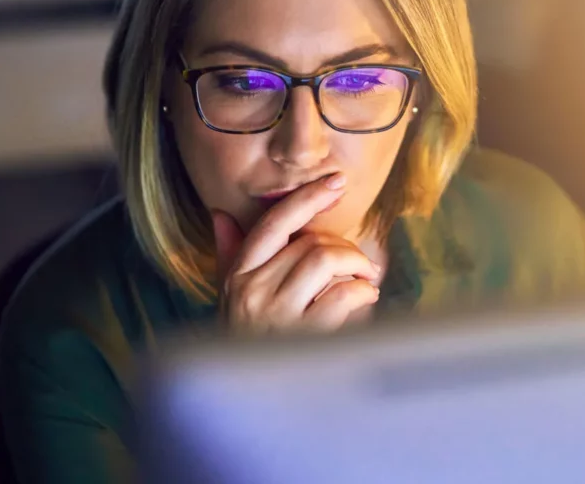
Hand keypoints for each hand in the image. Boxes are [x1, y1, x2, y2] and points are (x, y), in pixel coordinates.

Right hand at [212, 175, 381, 333]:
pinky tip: (364, 299)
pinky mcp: (304, 338)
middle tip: (358, 262)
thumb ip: (229, 255)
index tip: (335, 182)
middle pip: (309, 242)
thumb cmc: (243, 343)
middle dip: (343, 247)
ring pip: (326, 260)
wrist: (247, 402)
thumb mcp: (228, 298)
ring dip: (357, 265)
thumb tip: (220, 215)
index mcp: (237, 275)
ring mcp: (278, 315)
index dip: (307, 198)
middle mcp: (253, 290)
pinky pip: (343, 295)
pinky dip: (363, 292)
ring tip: (364, 279)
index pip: (273, 223)